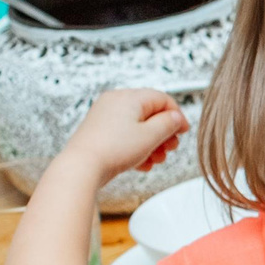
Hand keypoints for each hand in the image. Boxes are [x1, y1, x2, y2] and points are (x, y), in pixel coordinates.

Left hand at [58, 88, 187, 179]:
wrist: (82, 166)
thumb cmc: (113, 149)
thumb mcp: (151, 136)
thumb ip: (169, 124)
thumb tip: (176, 118)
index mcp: (128, 97)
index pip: (162, 99)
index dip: (177, 116)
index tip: (183, 132)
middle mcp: (115, 102)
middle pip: (150, 113)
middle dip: (163, 133)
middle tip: (169, 148)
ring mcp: (105, 116)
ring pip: (138, 126)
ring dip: (152, 143)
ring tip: (155, 159)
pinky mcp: (99, 131)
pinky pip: (125, 134)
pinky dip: (136, 146)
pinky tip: (141, 163)